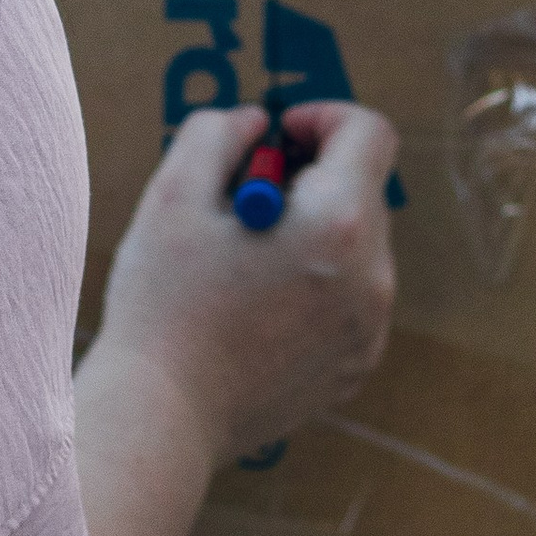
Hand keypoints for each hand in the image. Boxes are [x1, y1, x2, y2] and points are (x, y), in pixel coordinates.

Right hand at [90, 96, 396, 467]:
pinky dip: (315, 287)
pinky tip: (254, 310)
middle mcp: (372, 276)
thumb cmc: (163, 306)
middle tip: (243, 202)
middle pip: (363, 192)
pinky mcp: (355, 367)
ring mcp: (370, 328)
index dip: (324, 117)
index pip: (370, 134)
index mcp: (337, 222)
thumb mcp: (173, 195)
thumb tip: (255, 125)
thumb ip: (216, 134)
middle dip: (310, 180)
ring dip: (312, 234)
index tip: (279, 136)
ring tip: (242, 264)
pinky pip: (350, 301)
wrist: (163, 418)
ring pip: (356, 248)